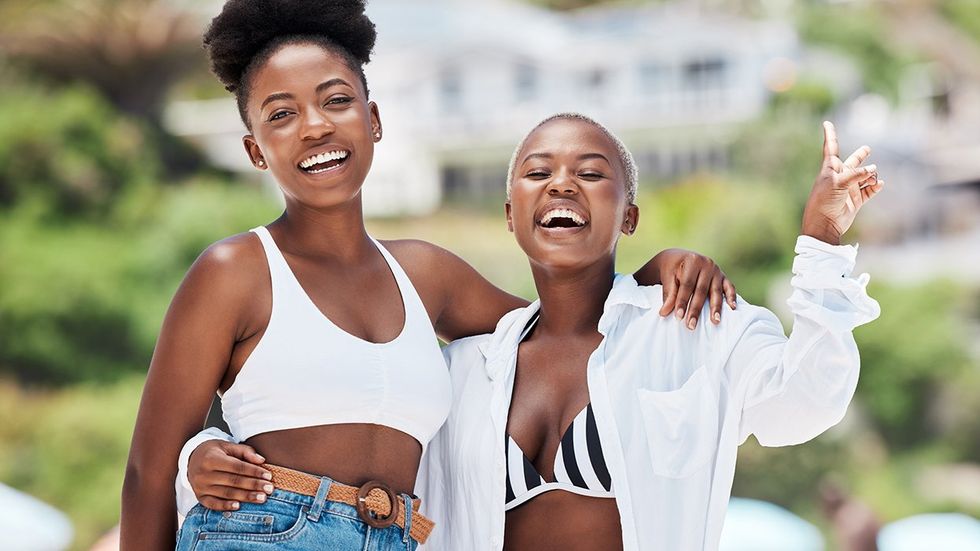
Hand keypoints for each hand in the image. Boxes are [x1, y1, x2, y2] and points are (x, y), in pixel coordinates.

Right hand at [188, 440, 272, 510]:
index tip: (268, 476)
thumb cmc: (214, 452)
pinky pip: (213, 504)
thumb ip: (245, 452)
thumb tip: (261, 460)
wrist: (191, 459)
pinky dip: (225, 506)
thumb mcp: (227, 446)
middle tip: (269, 489)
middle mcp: (204, 473)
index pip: (237, 467)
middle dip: (253, 485)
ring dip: (245, 497)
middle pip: (233, 481)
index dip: (253, 471)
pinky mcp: (199, 497)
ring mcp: (200, 487)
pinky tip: (239, 506)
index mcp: (211, 458)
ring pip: (226, 493)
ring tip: (261, 498)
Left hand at [653, 249, 736, 328]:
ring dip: (716, 307)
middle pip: (701, 290)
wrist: (680, 259)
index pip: (687, 285)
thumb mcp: (668, 277)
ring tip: (714, 321)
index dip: (682, 301)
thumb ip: (668, 294)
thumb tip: (664, 313)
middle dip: (696, 309)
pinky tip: (732, 308)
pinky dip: (731, 297)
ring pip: (716, 291)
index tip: (678, 317)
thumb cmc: (672, 269)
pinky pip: (729, 287)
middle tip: (691, 326)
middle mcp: (707, 264)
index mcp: (692, 261)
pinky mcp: (724, 277)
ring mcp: (717, 270)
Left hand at [802, 122, 883, 244]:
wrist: (824, 224)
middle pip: (852, 162)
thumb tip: (874, 171)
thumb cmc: (824, 201)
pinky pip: (868, 190)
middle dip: (860, 156)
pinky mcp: (855, 200)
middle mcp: (840, 177)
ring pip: (864, 176)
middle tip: (867, 149)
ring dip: (871, 175)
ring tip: (873, 176)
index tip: (826, 123)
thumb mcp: (838, 183)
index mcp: (830, 169)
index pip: (831, 148)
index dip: (830, 135)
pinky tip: (879, 183)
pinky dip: (874, 186)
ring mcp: (848, 189)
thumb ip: (856, 174)